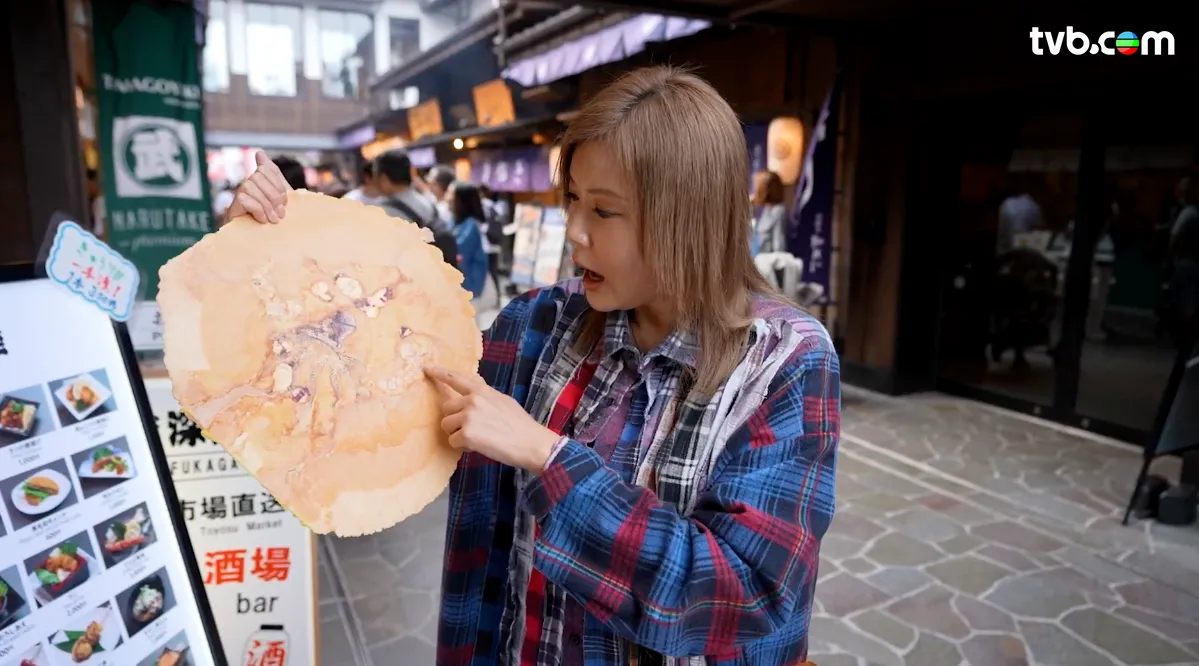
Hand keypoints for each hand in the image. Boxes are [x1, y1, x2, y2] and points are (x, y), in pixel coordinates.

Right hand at [226, 151, 291, 224]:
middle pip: (259, 176)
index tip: (285, 201)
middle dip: (274, 196)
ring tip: (274, 220)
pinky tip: (263, 220)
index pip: (267, 169)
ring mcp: (238, 196)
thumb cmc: (272, 219)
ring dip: (267, 205)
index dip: (278, 183)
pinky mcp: (232, 207)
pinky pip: (245, 199)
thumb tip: (259, 152)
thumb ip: (273, 175)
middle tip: (281, 214)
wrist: (262, 242)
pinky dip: (257, 210)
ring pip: (251, 187)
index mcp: (259, 182)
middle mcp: (246, 185)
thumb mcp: (278, 197)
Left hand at [424, 366, 560, 472]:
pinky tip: (479, 446)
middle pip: (446, 408)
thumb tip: (472, 385)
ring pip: (446, 425)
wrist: (531, 443)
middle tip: (472, 428)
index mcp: (482, 391)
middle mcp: (473, 400)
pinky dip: (463, 447)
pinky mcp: (466, 434)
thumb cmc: (519, 424)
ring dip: (457, 434)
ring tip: (477, 437)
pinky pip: (452, 441)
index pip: (456, 378)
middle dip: (454, 419)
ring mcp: (468, 416)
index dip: (439, 373)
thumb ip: (484, 394)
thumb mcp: (503, 400)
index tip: (426, 368)